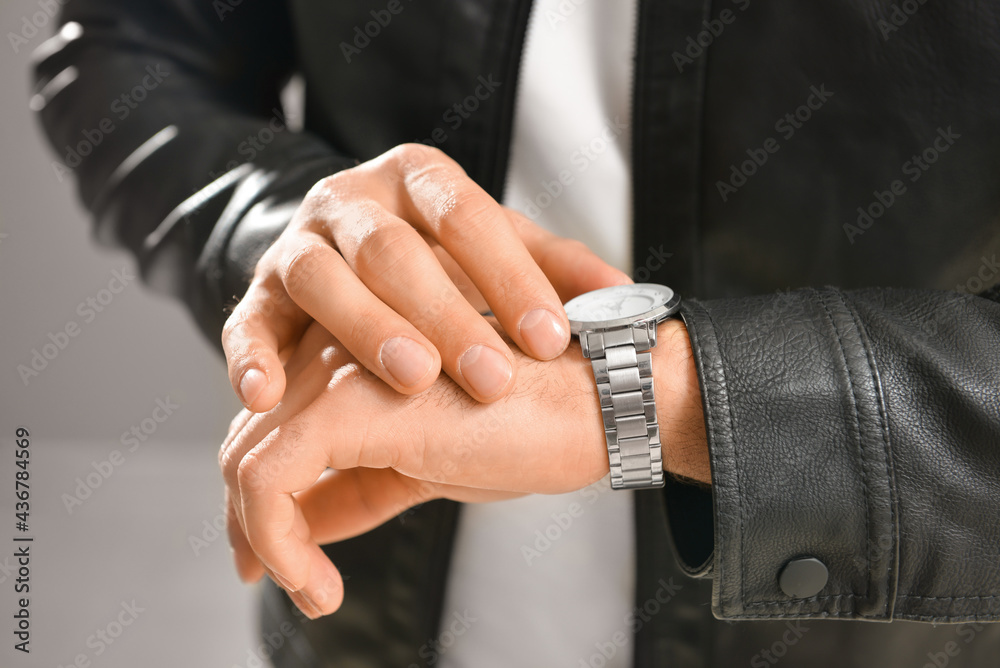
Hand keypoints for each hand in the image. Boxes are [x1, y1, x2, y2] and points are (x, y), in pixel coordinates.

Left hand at [219, 317, 707, 617]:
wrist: (597, 404)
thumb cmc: (531, 426)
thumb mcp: (429, 468)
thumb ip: (359, 488)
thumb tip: (306, 528)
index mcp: (357, 357)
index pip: (276, 424)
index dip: (264, 499)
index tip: (276, 557)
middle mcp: (337, 351)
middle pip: (250, 440)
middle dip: (253, 524)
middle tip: (290, 581)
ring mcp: (340, 370)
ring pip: (246, 460)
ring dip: (263, 540)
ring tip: (313, 591)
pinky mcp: (349, 403)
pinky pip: (268, 480)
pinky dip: (276, 541)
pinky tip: (318, 585)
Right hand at [221, 143, 629, 410]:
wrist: (347, 249)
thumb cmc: (435, 257)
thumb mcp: (495, 249)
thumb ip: (554, 268)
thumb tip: (626, 296)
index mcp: (418, 179)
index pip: (467, 217)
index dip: (510, 276)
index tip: (552, 339)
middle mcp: (353, 201)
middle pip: (394, 250)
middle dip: (445, 313)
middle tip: (491, 376)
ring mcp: (299, 241)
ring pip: (323, 276)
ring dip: (363, 328)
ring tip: (411, 380)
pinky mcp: (258, 290)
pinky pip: (247, 319)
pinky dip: (253, 354)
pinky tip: (270, 394)